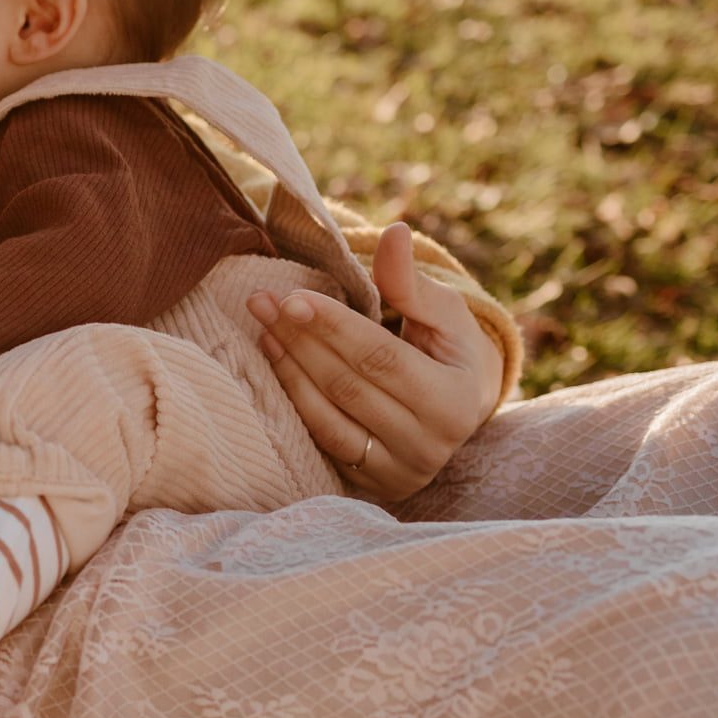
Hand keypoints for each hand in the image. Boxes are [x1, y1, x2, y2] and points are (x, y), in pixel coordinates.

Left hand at [247, 222, 502, 502]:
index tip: (292, 296)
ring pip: (328, 415)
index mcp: (457, 401)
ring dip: (288, 366)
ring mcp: (399, 471)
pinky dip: (292, 398)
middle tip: (261, 301)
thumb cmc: (448, 350)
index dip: (334, 327)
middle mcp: (429, 445)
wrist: (457, 411)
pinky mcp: (370, 484)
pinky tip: (274, 358)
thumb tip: (393, 234)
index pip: (380, 358)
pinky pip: (321, 439)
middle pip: (348, 385)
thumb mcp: (444, 312)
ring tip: (261, 323)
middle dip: (300, 339)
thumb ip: (412, 281)